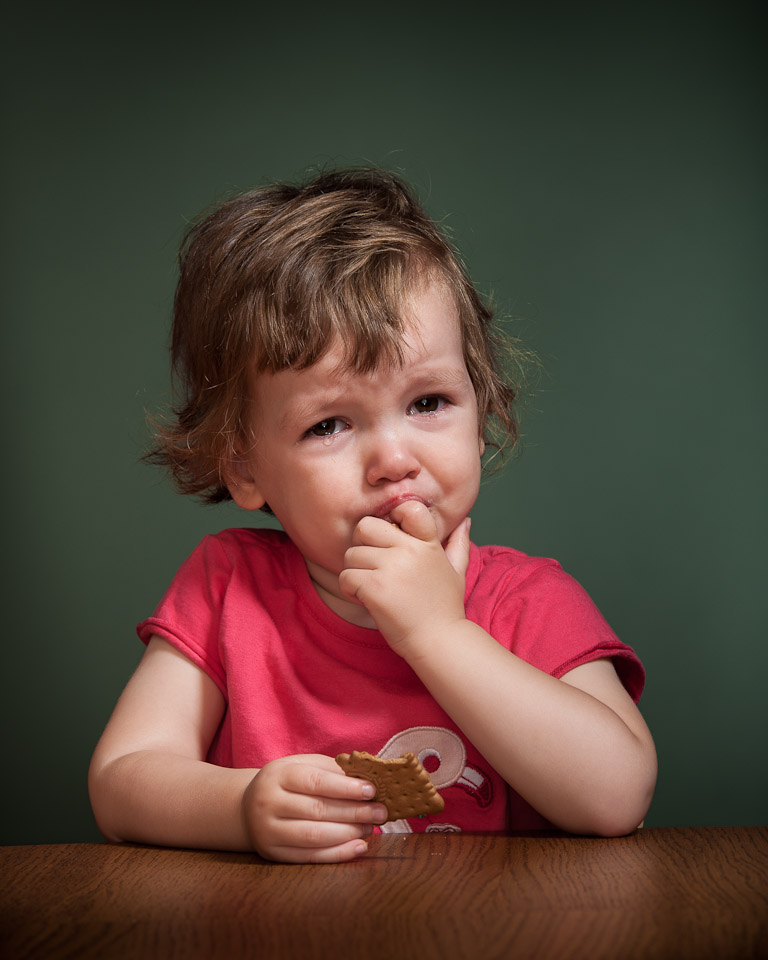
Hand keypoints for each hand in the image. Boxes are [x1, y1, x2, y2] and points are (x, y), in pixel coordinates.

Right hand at [242, 755, 388, 862]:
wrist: (247, 807)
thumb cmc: (287, 782)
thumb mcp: (303, 765)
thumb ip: (332, 770)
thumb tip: (369, 778)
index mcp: (279, 775)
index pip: (316, 782)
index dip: (346, 788)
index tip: (372, 790)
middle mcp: (269, 803)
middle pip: (318, 810)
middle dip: (354, 812)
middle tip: (380, 812)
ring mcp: (269, 831)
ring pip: (314, 836)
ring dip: (348, 833)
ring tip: (370, 827)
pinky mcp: (274, 854)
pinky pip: (310, 857)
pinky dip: (338, 854)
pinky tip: (359, 847)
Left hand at [338, 501, 470, 657]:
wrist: (439, 641)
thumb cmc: (445, 608)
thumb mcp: (456, 572)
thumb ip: (458, 544)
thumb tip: (465, 521)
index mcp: (427, 543)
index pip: (407, 508)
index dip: (391, 518)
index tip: (390, 537)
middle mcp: (409, 550)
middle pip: (364, 527)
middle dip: (362, 545)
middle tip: (371, 565)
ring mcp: (391, 568)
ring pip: (351, 554)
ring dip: (355, 572)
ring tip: (371, 588)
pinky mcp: (375, 588)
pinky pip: (346, 576)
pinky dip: (349, 589)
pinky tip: (365, 599)